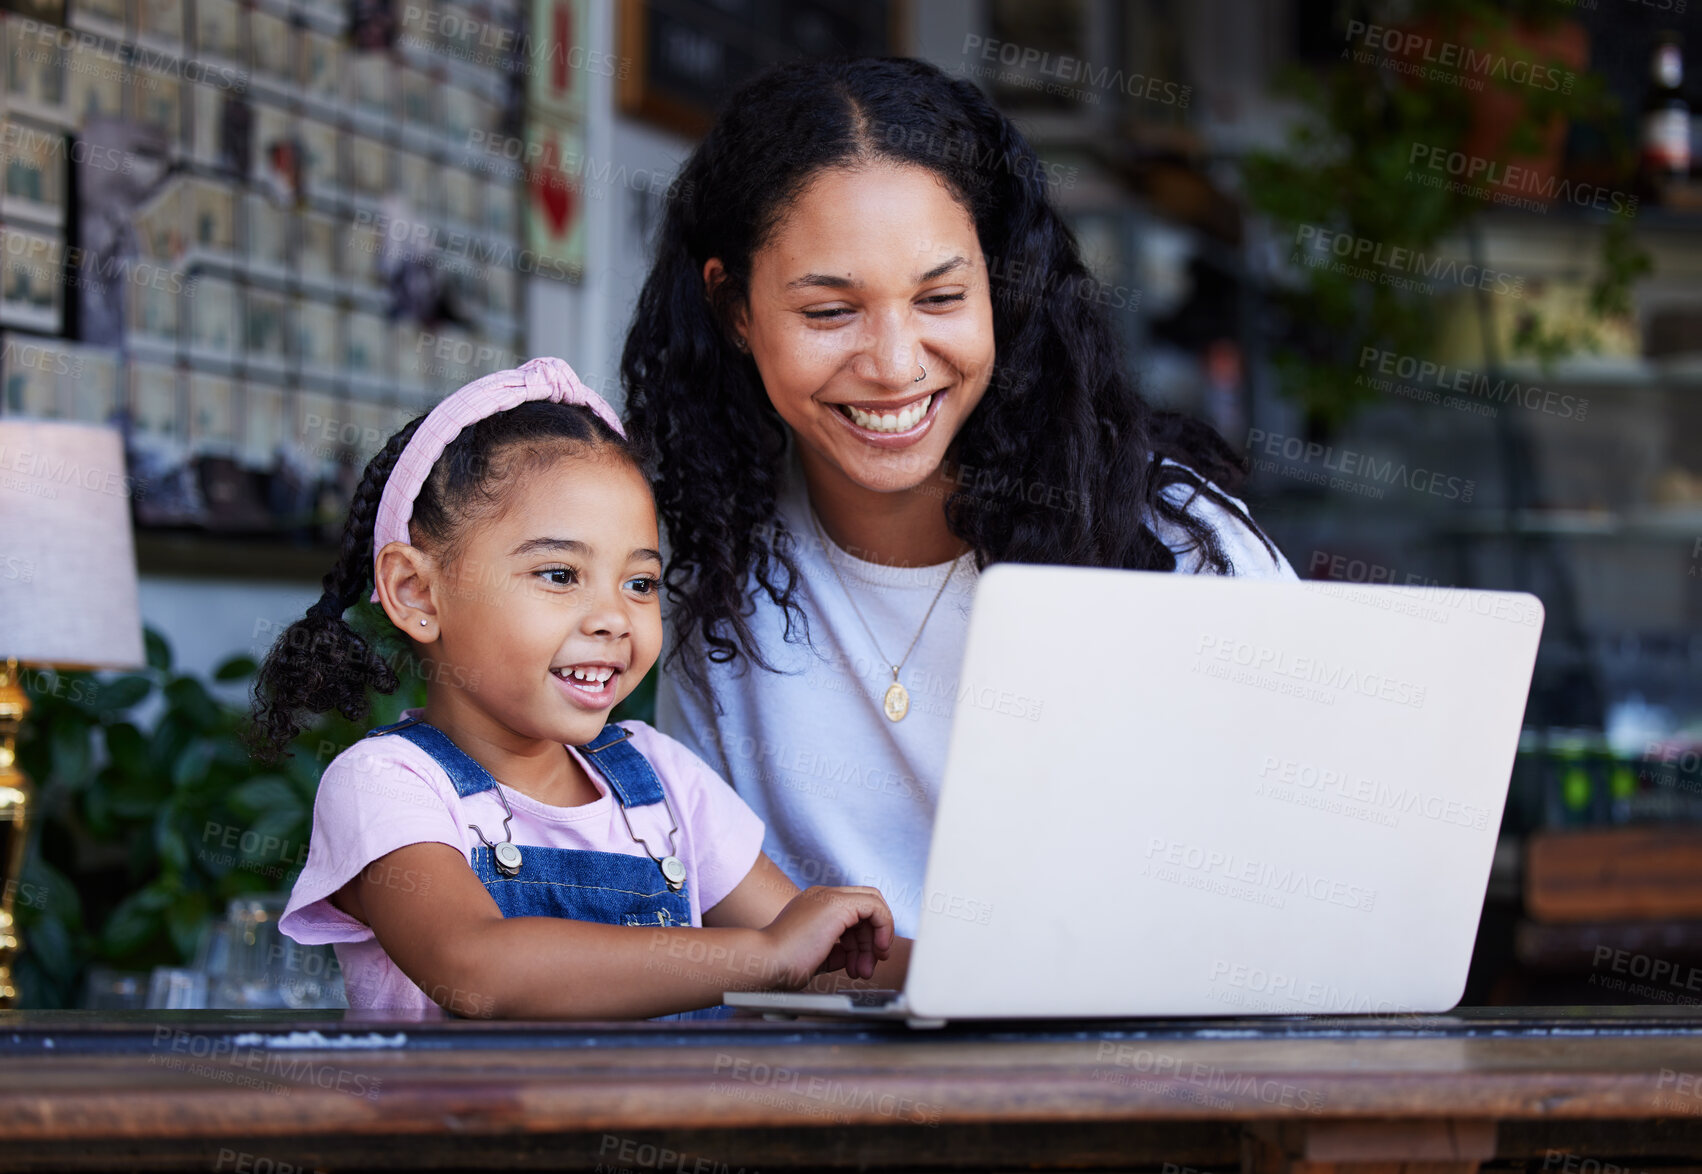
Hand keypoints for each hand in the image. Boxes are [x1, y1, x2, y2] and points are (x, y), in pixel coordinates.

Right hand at [759, 886, 894, 988]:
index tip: (859, 962)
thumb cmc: (781, 965)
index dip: (862, 937)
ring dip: (875, 943)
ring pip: (873, 907)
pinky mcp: (837, 904)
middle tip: (867, 967)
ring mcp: (828, 897)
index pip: (851, 912)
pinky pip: (875, 907)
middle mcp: (821, 896)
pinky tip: (876, 952)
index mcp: (813, 906)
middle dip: (871, 939)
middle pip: (864, 908)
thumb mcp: (814, 956)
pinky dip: (883, 929)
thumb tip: (850, 956)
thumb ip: (834, 951)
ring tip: (863, 971)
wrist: (764, 963)